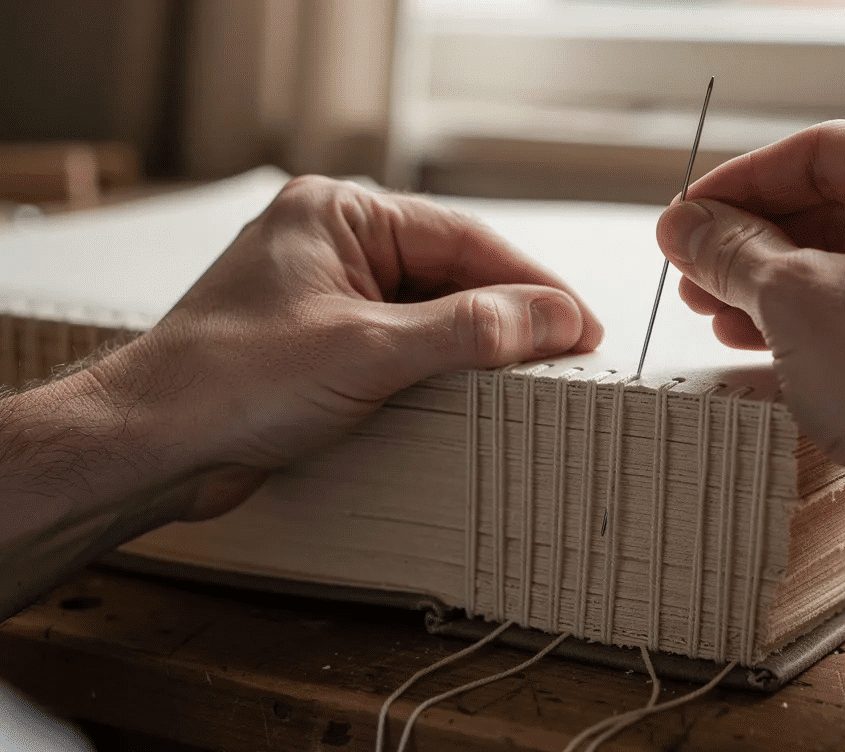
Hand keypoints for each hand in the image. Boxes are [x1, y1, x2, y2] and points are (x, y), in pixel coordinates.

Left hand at [93, 176, 602, 518]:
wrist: (147, 448)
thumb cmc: (228, 384)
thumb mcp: (368, 351)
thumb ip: (468, 330)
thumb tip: (553, 317)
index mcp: (337, 214)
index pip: (462, 239)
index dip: (531, 284)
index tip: (581, 324)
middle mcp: (334, 245)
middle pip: (452, 272)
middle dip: (510, 315)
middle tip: (570, 353)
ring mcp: (327, 294)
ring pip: (431, 310)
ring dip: (480, 344)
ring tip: (536, 373)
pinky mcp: (322, 343)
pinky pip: (404, 343)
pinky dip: (445, 366)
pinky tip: (478, 391)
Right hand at [653, 121, 844, 751]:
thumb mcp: (793, 300)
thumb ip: (732, 251)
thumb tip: (691, 228)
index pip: (827, 152)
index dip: (741, 185)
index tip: (692, 217)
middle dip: (763, 245)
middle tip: (701, 274)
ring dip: (795, 290)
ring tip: (728, 320)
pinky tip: (790, 352)